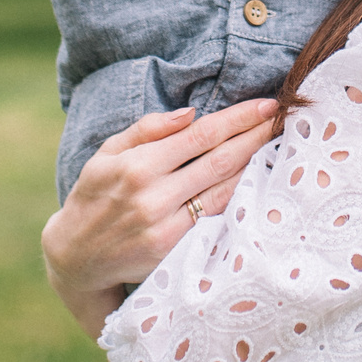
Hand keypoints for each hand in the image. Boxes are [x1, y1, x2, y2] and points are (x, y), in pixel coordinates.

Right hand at [40, 98, 279, 341]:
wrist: (76, 257)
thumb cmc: (93, 196)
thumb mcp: (106, 154)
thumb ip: (147, 129)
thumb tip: (190, 114)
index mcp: (138, 165)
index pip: (201, 135)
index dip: (238, 118)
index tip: (267, 104)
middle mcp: (154, 196)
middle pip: (220, 161)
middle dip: (256, 136)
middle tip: (285, 118)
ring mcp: (167, 227)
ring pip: (224, 191)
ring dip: (257, 166)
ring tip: (280, 144)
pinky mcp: (175, 251)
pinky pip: (217, 218)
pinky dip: (240, 198)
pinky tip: (259, 182)